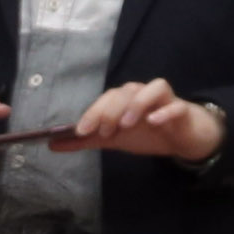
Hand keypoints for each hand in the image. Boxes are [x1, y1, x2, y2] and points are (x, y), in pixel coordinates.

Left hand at [68, 78, 224, 166]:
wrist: (180, 138)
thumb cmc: (145, 132)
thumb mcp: (112, 139)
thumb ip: (84, 141)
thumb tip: (51, 144)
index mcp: (124, 99)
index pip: (106, 98)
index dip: (93, 112)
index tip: (81, 131)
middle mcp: (142, 93)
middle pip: (125, 92)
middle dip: (111, 111)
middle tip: (104, 132)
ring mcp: (163, 100)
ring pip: (151, 90)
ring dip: (136, 105)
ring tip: (126, 125)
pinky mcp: (181, 109)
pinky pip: (175, 106)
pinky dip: (165, 112)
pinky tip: (154, 121)